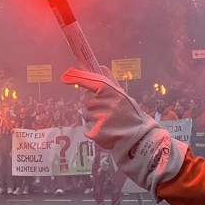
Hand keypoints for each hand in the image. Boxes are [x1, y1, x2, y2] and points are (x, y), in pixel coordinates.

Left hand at [62, 67, 185, 191]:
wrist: (137, 138)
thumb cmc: (130, 114)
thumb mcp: (123, 95)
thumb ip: (110, 81)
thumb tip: (101, 66)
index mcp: (108, 91)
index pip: (89, 81)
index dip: (77, 78)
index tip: (67, 76)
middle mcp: (100, 102)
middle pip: (86, 100)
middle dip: (93, 104)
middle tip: (107, 110)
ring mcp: (96, 117)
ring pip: (86, 114)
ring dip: (94, 117)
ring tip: (109, 122)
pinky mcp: (93, 131)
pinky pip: (88, 127)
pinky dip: (94, 129)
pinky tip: (106, 130)